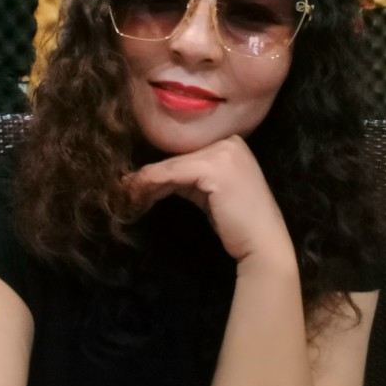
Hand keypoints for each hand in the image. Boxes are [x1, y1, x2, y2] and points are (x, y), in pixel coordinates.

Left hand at [124, 136, 293, 263]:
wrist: (263, 244)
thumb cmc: (237, 225)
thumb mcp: (210, 192)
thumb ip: (189, 178)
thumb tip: (154, 176)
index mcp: (231, 143)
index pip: (186, 155)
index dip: (159, 171)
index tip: (134, 185)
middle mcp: (229, 141)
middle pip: (177, 158)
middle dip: (148, 177)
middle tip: (122, 191)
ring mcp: (223, 151)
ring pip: (170, 166)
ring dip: (143, 182)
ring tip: (124, 196)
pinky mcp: (213, 167)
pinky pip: (171, 174)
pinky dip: (149, 185)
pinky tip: (135, 196)